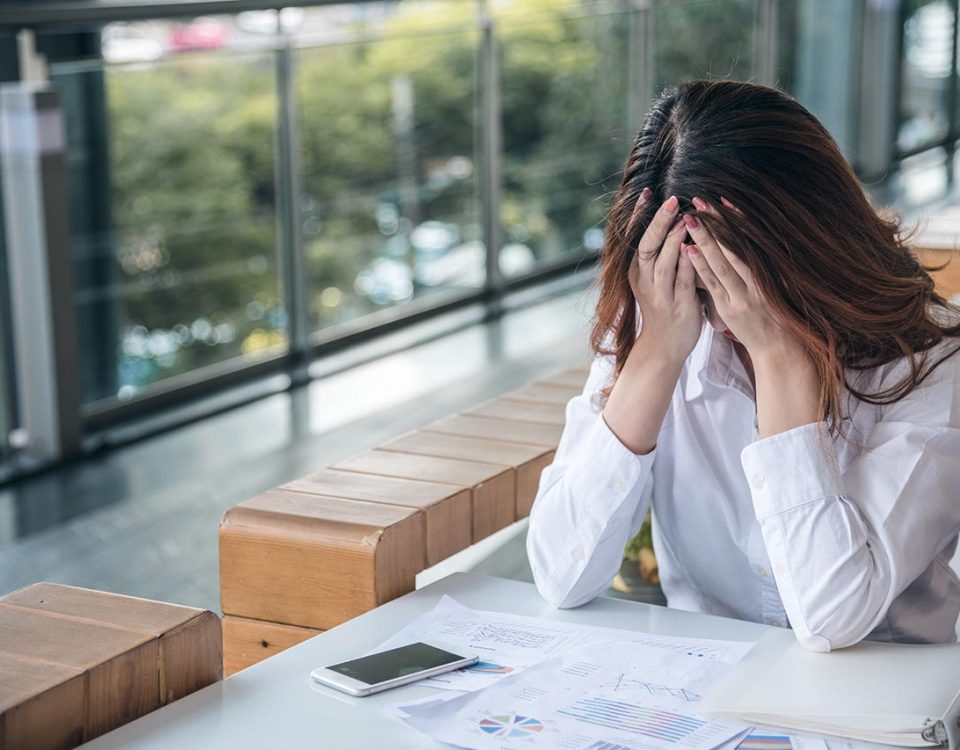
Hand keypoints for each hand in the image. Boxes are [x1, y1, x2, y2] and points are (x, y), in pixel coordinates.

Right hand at [629, 192, 702, 363]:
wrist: (664, 347)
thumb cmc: (664, 309)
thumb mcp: (654, 281)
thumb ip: (660, 256)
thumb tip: (673, 222)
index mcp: (637, 272)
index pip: (636, 237)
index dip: (641, 215)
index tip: (648, 192)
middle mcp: (644, 281)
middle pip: (648, 245)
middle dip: (659, 222)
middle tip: (670, 199)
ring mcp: (660, 294)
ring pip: (664, 262)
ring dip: (674, 239)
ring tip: (684, 217)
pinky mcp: (678, 305)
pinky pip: (684, 280)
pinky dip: (689, 262)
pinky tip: (697, 247)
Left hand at [681, 197, 797, 357]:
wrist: (779, 348)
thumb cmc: (777, 314)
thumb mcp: (776, 285)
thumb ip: (762, 265)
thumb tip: (749, 238)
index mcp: (769, 272)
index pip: (750, 239)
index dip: (738, 219)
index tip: (724, 200)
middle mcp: (758, 280)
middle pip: (735, 245)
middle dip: (718, 222)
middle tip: (700, 201)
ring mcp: (743, 295)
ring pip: (722, 262)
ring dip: (705, 239)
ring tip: (690, 219)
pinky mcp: (730, 309)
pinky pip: (713, 283)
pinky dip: (701, 266)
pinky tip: (688, 250)